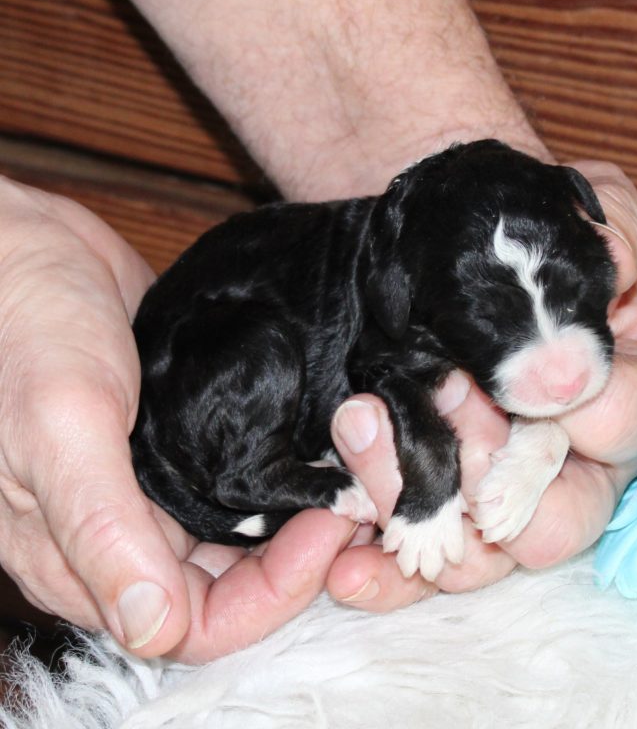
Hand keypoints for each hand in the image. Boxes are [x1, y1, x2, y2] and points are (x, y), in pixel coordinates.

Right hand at [0, 177, 355, 662]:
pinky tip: (323, 448)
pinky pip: (245, 477)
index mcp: (87, 556)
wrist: (30, 256)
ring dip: (300, 516)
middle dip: (301, 556)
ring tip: (352, 476)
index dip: (270, 595)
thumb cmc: (22, 332)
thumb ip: (100, 527)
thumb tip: (151, 629)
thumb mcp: (58, 427)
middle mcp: (130, 533)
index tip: (325, 533)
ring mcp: (160, 488)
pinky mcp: (186, 443)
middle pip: (235, 585)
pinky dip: (286, 473)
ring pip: (248, 535)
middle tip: (355, 502)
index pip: (197, 622)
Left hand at [326, 160, 636, 608]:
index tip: (543, 395)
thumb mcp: (566, 211)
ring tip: (376, 516)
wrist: (430, 245)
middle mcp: (565, 450)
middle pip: (560, 516)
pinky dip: (389, 572)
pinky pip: (420, 550)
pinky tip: (353, 569)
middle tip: (457, 465)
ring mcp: (493, 483)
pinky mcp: (430, 496)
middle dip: (505, 498)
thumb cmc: (506, 233)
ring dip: (435, 534)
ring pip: (487, 552)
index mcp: (617, 381)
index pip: (626, 421)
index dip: (593, 418)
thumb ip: (609, 226)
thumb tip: (614, 262)